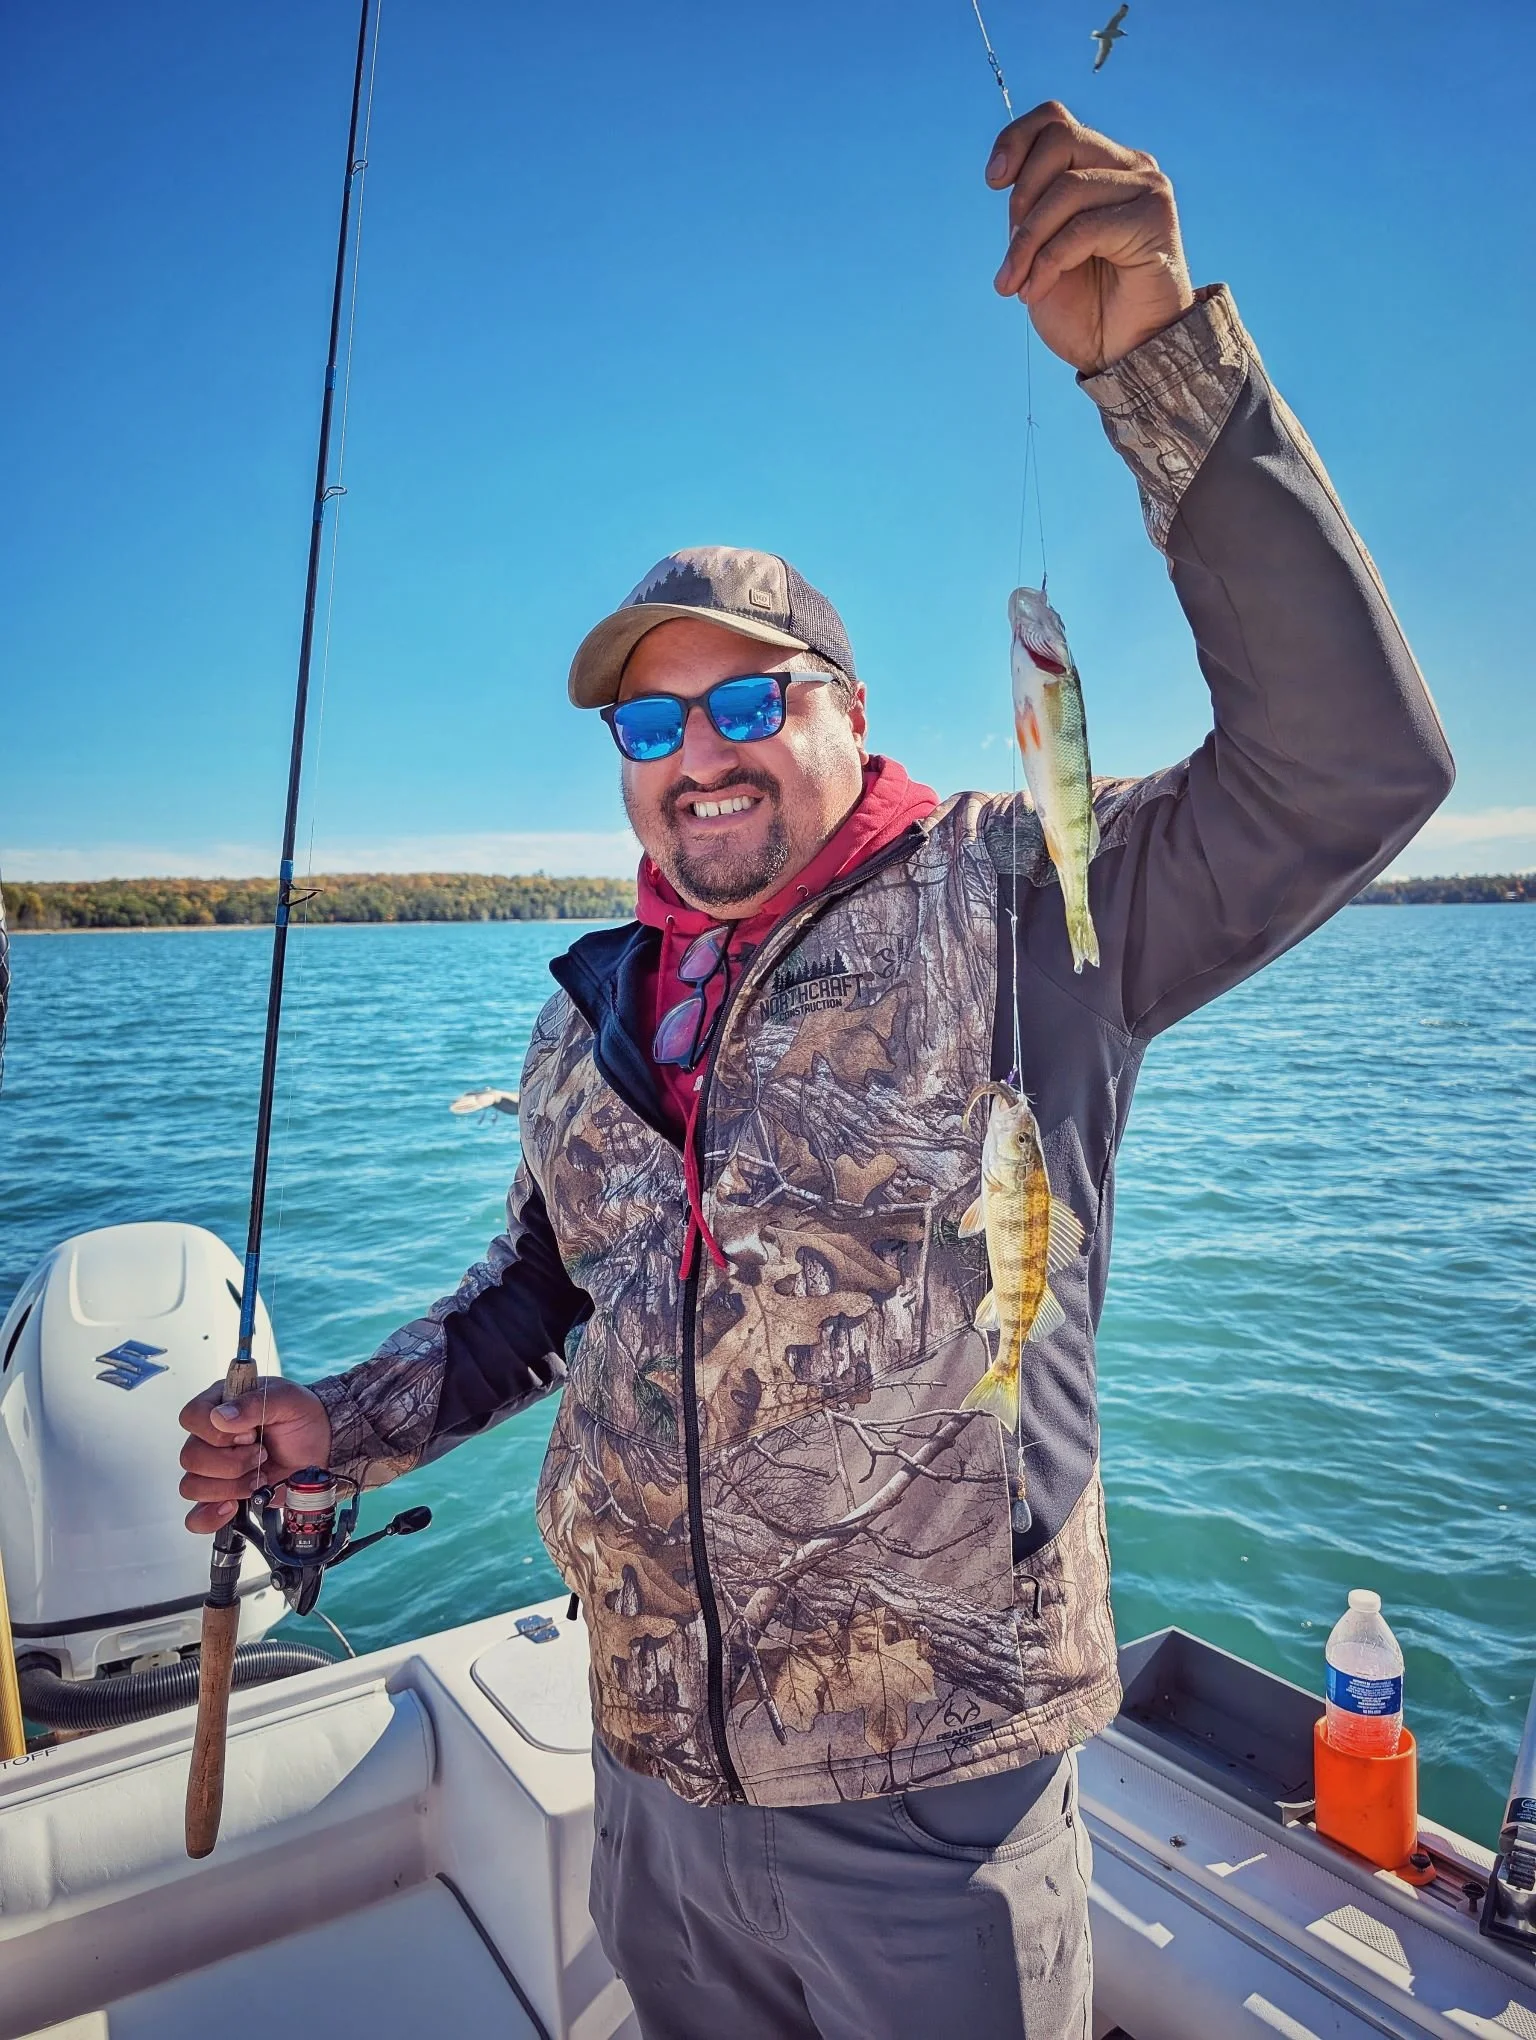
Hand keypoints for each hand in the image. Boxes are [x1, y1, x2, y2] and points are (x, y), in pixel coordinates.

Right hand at [178, 1376, 331, 1534]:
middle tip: (262, 1454)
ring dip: (230, 1485)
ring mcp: (214, 1470)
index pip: (192, 1417)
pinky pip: (196, 1516)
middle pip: (191, 1457)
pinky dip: (210, 1516)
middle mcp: (210, 1438)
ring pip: (192, 1485)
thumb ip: (254, 1403)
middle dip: (232, 1461)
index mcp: (220, 1405)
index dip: (216, 1431)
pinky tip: (233, 1507)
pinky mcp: (223, 1496)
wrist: (323, 1447)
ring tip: (259, 1476)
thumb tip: (220, 1417)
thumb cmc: (302, 1418)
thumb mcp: (286, 1399)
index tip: (250, 1433)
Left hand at [986, 101, 1194, 373]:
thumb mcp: (1039, 247)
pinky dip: (1048, 262)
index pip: (1055, 120)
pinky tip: (1036, 291)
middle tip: (1011, 257)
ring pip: (1068, 188)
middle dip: (1022, 199)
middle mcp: (1129, 166)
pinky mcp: (1154, 218)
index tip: (992, 182)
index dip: (1015, 139)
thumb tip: (1005, 170)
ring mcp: (1146, 189)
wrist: (1122, 355)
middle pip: (1060, 141)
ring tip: (1016, 286)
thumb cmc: (1083, 307)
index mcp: (1100, 165)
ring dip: (1028, 243)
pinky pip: (1084, 227)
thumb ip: (1031, 205)